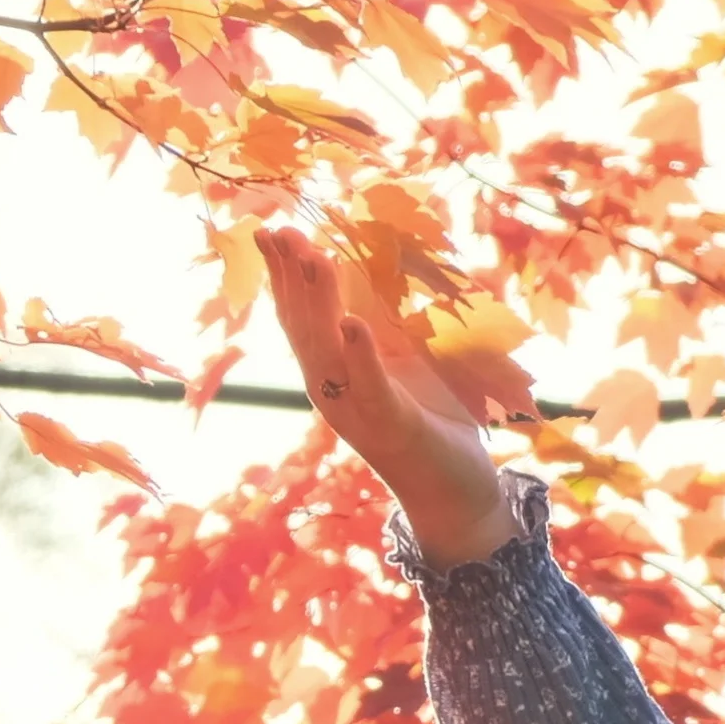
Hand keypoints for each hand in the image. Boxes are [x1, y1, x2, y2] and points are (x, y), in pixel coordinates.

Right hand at [256, 223, 511, 567]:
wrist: (456, 493)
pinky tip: (352, 323)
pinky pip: (370, 388)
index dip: (282, 274)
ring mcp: (357, 410)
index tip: (269, 230)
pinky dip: (361, 356)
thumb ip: (388, 323)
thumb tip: (383, 268)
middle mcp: (332, 391)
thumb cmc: (432, 422)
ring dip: (320, 303)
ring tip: (314, 256)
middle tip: (278, 230)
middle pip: (302, 327)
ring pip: (328, 351)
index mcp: (332, 372)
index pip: (298, 316)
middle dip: (290, 277)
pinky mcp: (391, 426)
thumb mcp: (407, 362)